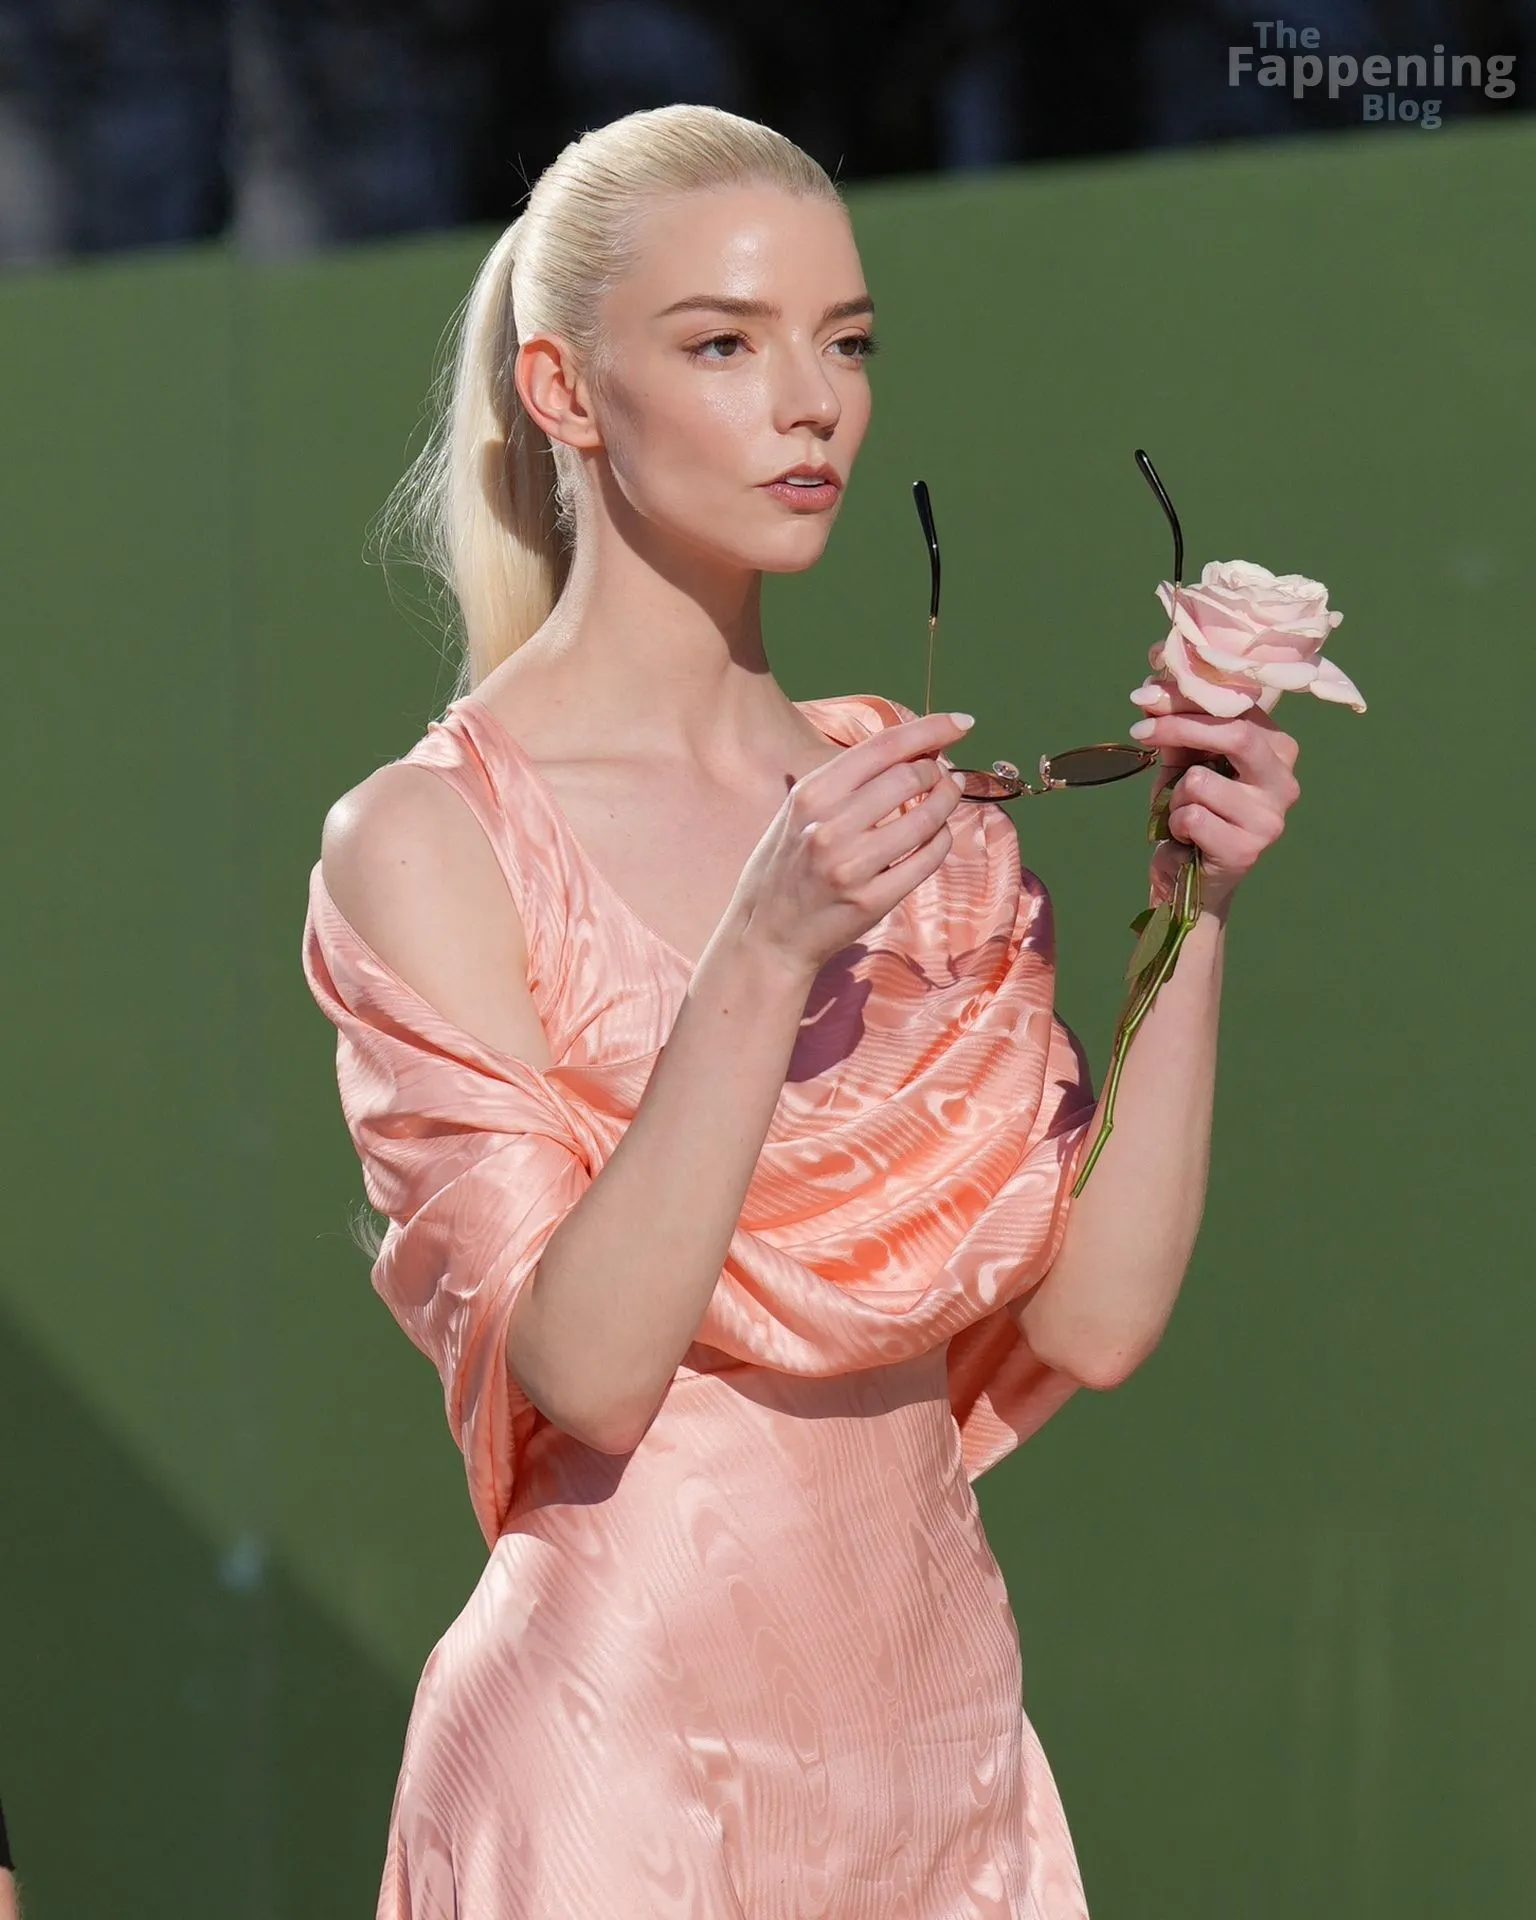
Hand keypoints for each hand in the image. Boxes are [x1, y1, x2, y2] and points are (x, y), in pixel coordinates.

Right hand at [731, 709, 971, 979]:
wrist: (767, 935)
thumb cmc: (786, 866)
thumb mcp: (798, 811)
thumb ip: (846, 780)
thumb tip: (913, 749)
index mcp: (811, 794)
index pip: (883, 746)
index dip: (931, 729)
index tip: (962, 723)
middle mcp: (830, 826)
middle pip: (911, 777)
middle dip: (938, 771)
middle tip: (942, 776)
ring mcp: (852, 866)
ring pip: (927, 817)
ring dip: (947, 802)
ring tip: (946, 799)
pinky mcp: (872, 900)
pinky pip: (928, 859)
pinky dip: (941, 841)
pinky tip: (936, 836)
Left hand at [1130, 685, 1301, 916]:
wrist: (1189, 878)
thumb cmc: (1190, 812)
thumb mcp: (1182, 763)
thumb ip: (1175, 728)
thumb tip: (1150, 691)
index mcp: (1276, 749)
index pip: (1238, 708)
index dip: (1188, 696)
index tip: (1146, 694)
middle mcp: (1284, 781)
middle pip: (1235, 734)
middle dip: (1179, 728)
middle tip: (1141, 730)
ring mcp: (1271, 818)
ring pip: (1201, 780)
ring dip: (1176, 796)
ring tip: (1184, 812)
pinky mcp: (1247, 850)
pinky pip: (1192, 817)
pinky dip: (1176, 824)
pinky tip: (1188, 838)